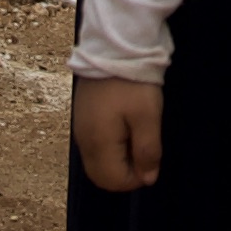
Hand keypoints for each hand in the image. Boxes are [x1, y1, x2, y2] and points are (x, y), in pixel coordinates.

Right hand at [71, 77, 164, 195]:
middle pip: (100, 176)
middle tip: (144, 151)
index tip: (151, 159)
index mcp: (98, 143)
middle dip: (124, 173)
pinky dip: (109, 149)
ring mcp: (80, 130)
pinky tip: (124, 129)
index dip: (135, 179)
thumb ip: (147, 151)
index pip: (112, 181)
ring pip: (97, 163)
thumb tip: (147, 179)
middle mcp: (83, 141)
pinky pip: (94, 147)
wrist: (112, 49)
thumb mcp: (148, 116)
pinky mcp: (82, 119)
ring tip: (136, 137)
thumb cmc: (132, 84)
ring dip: (117, 161)